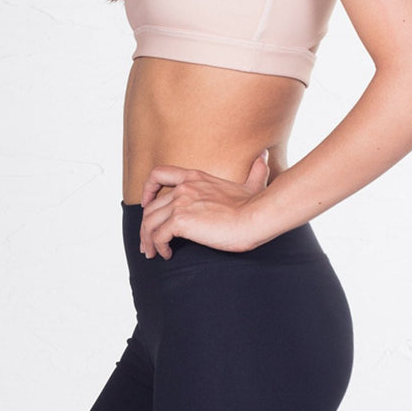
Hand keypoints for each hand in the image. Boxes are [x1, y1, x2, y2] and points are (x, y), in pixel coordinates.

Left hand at [138, 150, 269, 259]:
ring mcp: (180, 203)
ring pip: (149, 223)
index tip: (146, 203)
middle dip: (146, 226)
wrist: (255, 217)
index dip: (147, 188)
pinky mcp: (181, 221)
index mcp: (195, 177)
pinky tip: (167, 255)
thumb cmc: (255, 205)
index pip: (159, 173)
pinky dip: (158, 247)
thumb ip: (256, 171)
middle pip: (150, 207)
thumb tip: (265, 156)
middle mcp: (183, 188)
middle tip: (149, 243)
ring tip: (153, 253)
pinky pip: (158, 236)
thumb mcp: (253, 183)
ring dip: (148, 240)